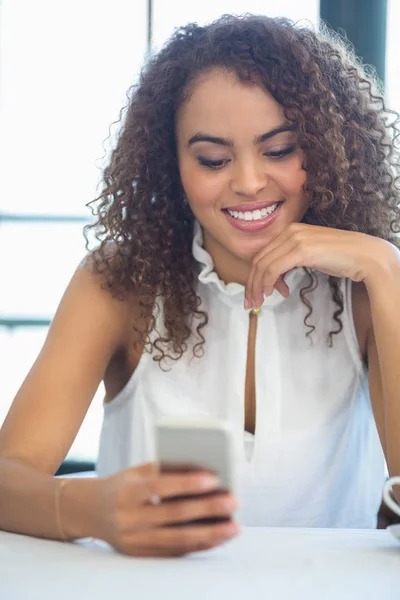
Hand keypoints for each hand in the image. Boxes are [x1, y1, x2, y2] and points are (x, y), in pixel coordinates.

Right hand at [94, 463, 238, 556]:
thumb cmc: (121, 486)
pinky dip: (198, 546)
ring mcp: (134, 541)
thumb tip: (201, 469)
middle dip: (207, 509)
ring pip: (177, 540)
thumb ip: (165, 470)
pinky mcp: (141, 556)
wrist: (90, 512)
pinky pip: (174, 553)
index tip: (214, 478)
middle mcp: (129, 519)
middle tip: (233, 502)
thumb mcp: (135, 472)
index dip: (187, 484)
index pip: (160, 488)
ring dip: (210, 534)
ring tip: (234, 527)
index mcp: (127, 493)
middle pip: (174, 516)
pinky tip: (217, 539)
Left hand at [245, 223, 393, 307]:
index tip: (257, 292)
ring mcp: (295, 239)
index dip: (256, 275)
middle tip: (250, 301)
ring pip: (263, 265)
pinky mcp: (301, 250)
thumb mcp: (310, 256)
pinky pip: (274, 268)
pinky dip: (268, 283)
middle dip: (252, 283)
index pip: (263, 254)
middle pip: (259, 260)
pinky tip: (273, 293)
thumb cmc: (341, 258)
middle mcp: (290, 231)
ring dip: (257, 286)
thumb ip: (291, 261)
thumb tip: (276, 279)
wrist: (364, 255)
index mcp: (291, 230)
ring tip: (258, 302)